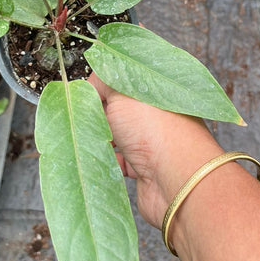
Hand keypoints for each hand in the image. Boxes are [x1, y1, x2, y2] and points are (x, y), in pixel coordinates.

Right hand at [88, 72, 222, 228]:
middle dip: (99, 113)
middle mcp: (155, 113)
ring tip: (90, 138)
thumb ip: (103, 80)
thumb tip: (92, 83)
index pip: (123, 81)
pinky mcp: (144, 168)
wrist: (176, 180)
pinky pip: (118, 160)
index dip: (102, 86)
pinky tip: (102, 158)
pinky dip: (108, 160)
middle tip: (85, 117)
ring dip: (102, 138)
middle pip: (117, 109)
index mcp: (155, 89)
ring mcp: (150, 141)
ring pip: (116, 135)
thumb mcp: (122, 90)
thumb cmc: (154, 129)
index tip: (84, 94)